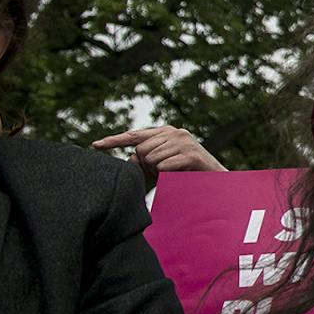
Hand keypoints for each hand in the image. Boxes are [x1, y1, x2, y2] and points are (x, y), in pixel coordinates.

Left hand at [92, 124, 227, 187]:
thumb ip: (145, 160)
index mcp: (165, 132)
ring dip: (158, 172)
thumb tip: (128, 159)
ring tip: (173, 174)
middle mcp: (174, 132)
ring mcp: (184, 141)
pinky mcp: (191, 154)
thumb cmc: (188, 174)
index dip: (114, 141)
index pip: (134, 136)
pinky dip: (167, 175)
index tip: (95, 145)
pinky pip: (164, 166)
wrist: (217, 182)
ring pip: (151, 159)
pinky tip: (179, 174)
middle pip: (140, 150)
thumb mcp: (163, 165)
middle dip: (146, 166)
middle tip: (161, 174)